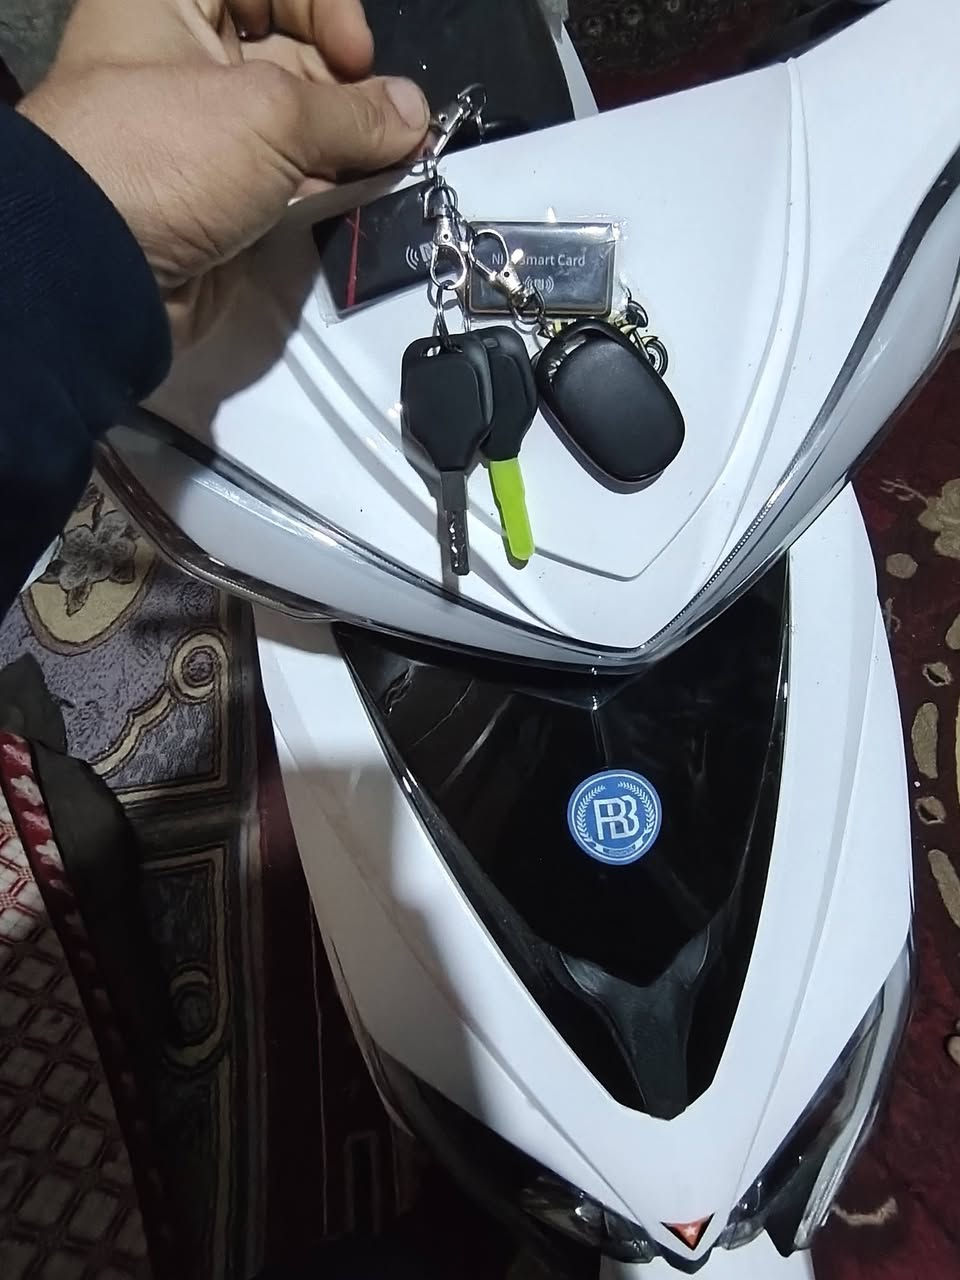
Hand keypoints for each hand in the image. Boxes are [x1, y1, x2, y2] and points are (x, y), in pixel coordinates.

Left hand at [18, 0, 429, 342]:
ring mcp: (202, 137)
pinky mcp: (220, 201)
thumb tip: (414, 114)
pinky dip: (326, 188)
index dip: (321, 6)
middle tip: (389, 122)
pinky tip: (363, 196)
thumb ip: (353, 111)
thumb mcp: (271, 112)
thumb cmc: (168, 155)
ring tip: (390, 163)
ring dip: (344, 143)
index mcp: (168, 2)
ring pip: (294, 123)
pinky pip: (287, 180)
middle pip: (288, 49)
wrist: (102, 272)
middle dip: (345, 83)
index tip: (356, 55)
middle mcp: (183, 59)